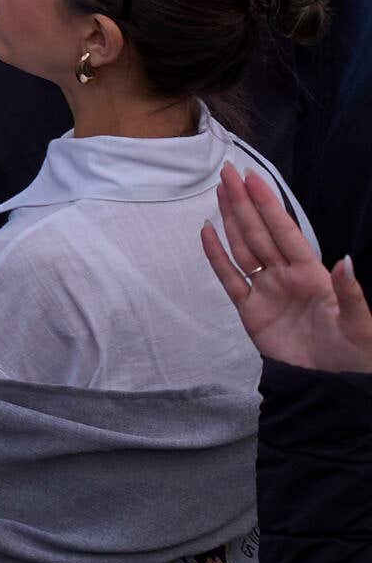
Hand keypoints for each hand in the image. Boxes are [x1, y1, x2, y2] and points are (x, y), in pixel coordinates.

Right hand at [205, 165, 371, 377]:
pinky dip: (216, 256)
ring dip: (231, 220)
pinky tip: (206, 232)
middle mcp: (286, 277)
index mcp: (313, 276)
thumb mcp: (362, 326)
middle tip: (228, 173)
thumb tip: (345, 259)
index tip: (253, 179)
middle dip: (245, 203)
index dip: (269, 207)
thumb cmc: (355, 357)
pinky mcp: (250, 311)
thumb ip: (350, 293)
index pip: (286, 234)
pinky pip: (230, 278)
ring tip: (219, 192)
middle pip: (260, 234)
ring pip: (243, 248)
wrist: (331, 389)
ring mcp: (266, 292)